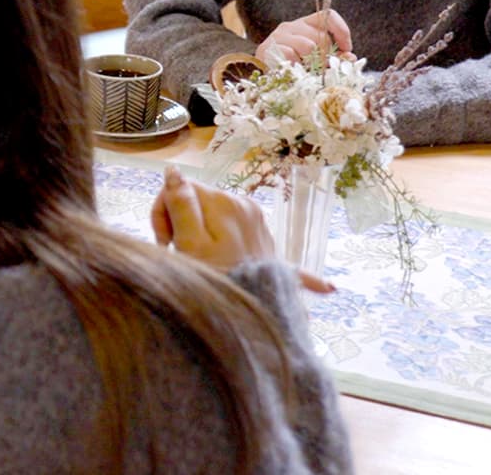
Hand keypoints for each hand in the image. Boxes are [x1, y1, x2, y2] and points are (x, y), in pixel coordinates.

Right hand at [150, 167, 333, 292]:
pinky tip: (326, 286)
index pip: (179, 188)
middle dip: (182, 225)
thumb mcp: (190, 245)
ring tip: (201, 264)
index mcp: (224, 203)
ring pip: (214, 218)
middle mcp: (245, 207)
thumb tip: (174, 172)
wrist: (252, 319)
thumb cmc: (215, 282)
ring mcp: (257, 225)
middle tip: (181, 255)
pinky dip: (258, 253)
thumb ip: (181, 205)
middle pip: (197, 202)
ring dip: (201, 238)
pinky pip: (249, 238)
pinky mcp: (263, 243)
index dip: (164, 213)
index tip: (166, 242)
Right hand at [257, 9, 352, 66]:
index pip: (328, 15)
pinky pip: (291, 56)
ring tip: (305, 70)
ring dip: (310, 62)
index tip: (347, 48)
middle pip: (320, 36)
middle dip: (325, 56)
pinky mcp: (269, 47)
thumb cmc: (292, 64)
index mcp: (307, 24)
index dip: (342, 30)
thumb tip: (351, 57)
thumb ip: (333, 57)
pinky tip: (292, 70)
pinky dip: (295, 66)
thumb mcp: (315, 59)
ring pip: (308, 46)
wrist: (263, 70)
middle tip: (321, 68)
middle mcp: (293, 25)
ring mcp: (279, 35)